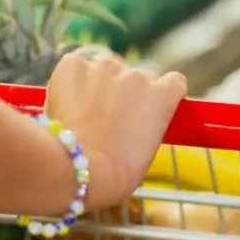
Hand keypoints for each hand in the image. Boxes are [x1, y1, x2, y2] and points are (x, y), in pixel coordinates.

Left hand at [46, 53, 187, 208]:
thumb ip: (146, 125)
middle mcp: (137, 75)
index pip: (173, 82)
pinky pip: (74, 67)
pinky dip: (70, 81)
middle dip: (124, 94)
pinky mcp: (74, 66)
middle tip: (108, 120)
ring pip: (104, 70)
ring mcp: (105, 67)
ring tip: (84, 115)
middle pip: (134, 78)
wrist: (80, 168)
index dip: (159, 94)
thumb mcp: (148, 150)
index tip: (148, 107)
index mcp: (162, 97)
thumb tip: (132, 123)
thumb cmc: (116, 173)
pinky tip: (66, 105)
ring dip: (98, 85)